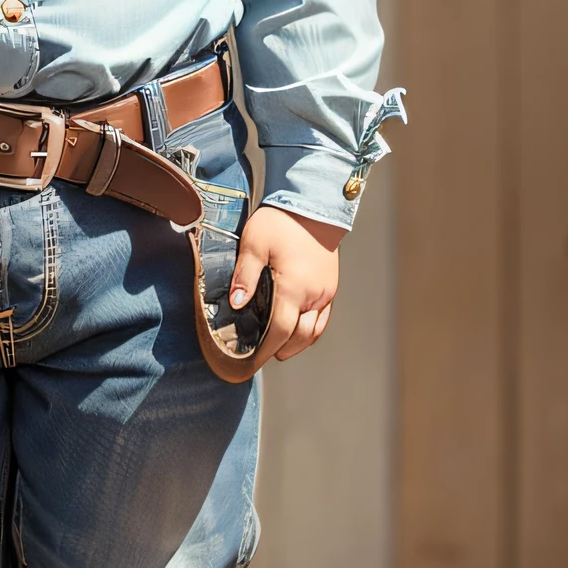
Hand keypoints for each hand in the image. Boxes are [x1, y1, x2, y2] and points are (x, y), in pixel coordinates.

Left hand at [229, 205, 344, 361]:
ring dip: (296, 344)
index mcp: (293, 288)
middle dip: (280, 350)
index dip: (265, 351)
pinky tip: (297, 330)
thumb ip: (244, 275)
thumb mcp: (254, 243)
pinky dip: (310, 331)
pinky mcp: (330, 286)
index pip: (280, 331)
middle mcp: (313, 295)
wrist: (313, 204)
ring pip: (314, 331)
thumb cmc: (281, 222)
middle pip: (299, 337)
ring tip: (278, 348)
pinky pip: (323, 318)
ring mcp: (325, 292)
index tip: (251, 363)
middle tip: (260, 356)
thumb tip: (236, 304)